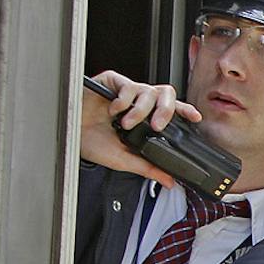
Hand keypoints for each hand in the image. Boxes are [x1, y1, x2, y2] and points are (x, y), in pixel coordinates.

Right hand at [79, 72, 203, 186]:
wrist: (67, 135)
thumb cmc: (92, 143)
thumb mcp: (125, 159)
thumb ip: (148, 167)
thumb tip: (170, 181)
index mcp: (145, 117)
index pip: (171, 110)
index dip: (184, 110)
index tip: (196, 117)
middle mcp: (139, 102)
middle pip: (165, 94)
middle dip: (166, 109)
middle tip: (158, 125)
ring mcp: (126, 91)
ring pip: (148, 90)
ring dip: (141, 109)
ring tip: (126, 123)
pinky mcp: (112, 82)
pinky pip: (128, 85)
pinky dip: (124, 100)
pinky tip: (114, 111)